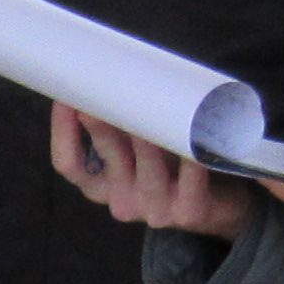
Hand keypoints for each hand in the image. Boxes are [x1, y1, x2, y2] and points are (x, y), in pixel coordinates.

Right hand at [49, 101, 254, 236]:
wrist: (220, 210)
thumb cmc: (173, 170)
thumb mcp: (139, 150)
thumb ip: (123, 123)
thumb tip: (110, 71)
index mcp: (102, 186)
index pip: (69, 164)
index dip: (62, 130)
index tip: (66, 97)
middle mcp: (122, 201)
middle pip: (108, 155)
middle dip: (103, 121)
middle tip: (102, 88)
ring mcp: (155, 210)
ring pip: (147, 166)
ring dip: (146, 136)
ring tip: (149, 105)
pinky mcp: (189, 211)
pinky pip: (190, 178)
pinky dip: (191, 154)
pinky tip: (194, 133)